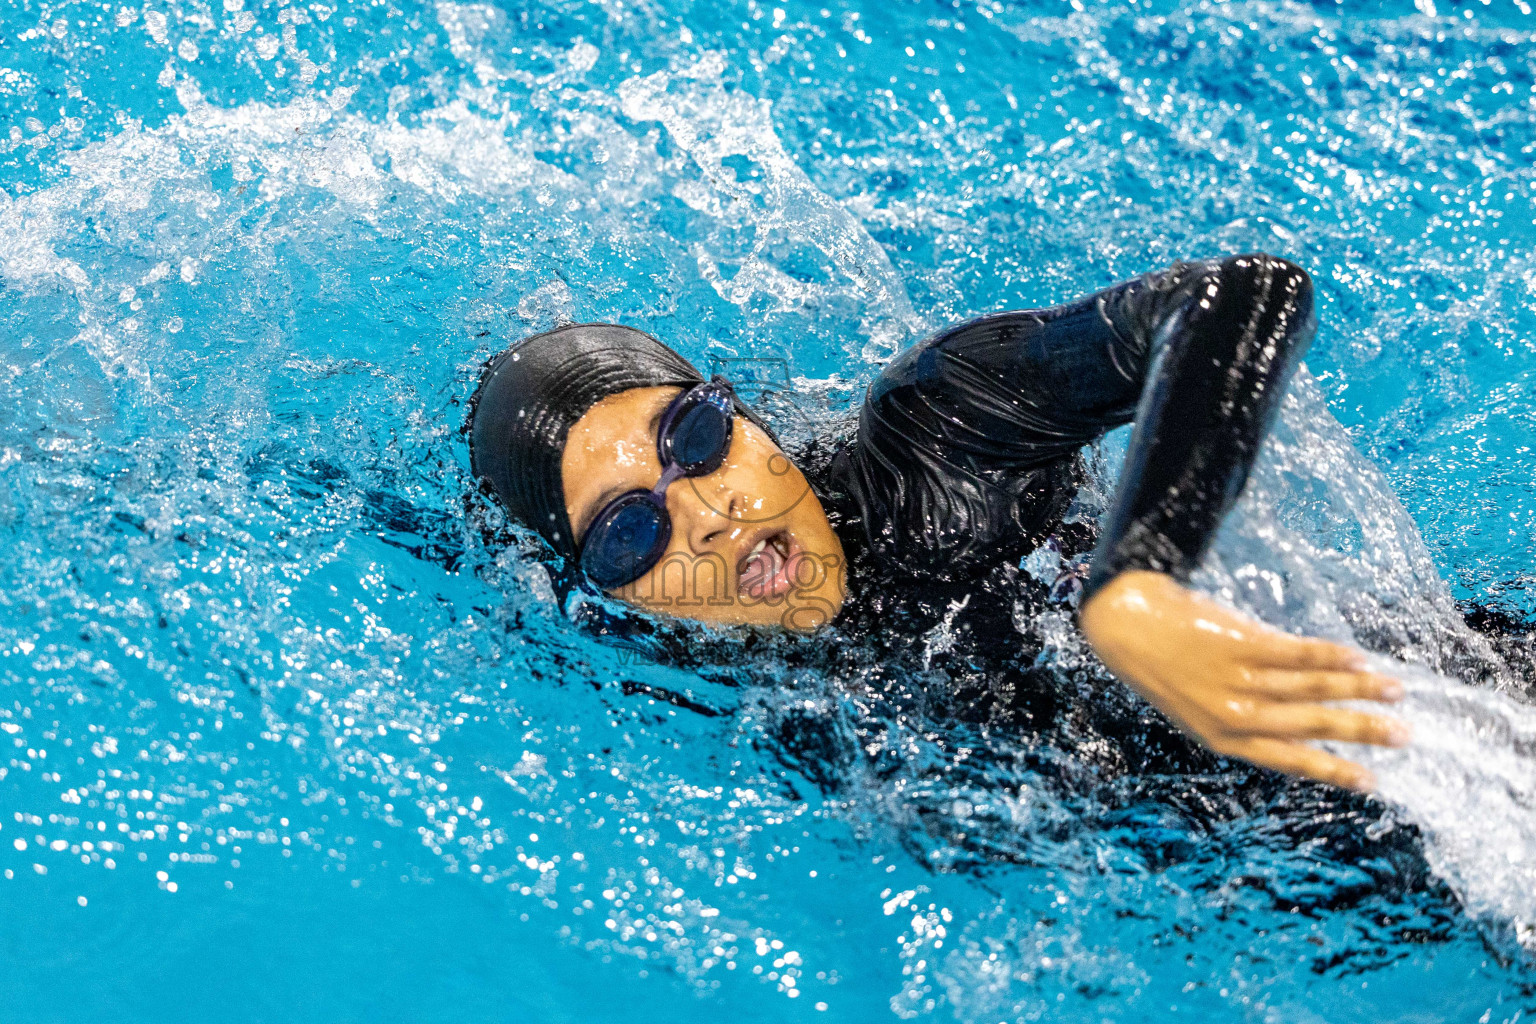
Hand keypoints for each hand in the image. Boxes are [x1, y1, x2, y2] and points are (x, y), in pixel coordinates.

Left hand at [1079, 570, 1408, 790]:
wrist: (1127, 627)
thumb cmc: (1164, 668)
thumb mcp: (1196, 710)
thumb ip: (1240, 722)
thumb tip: (1295, 728)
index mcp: (1225, 739)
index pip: (1291, 761)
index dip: (1334, 771)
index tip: (1372, 782)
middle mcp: (1234, 715)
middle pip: (1311, 726)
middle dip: (1361, 732)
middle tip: (1403, 737)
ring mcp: (1237, 679)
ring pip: (1310, 689)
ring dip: (1358, 690)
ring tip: (1394, 691)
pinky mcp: (1239, 645)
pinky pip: (1295, 654)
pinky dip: (1330, 657)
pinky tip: (1358, 660)